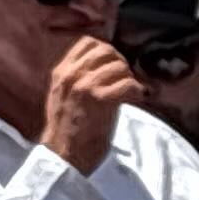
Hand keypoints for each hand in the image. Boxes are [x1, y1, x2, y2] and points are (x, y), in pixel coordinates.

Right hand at [40, 38, 144, 176]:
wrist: (64, 156)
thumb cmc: (66, 130)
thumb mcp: (62, 95)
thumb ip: (77, 77)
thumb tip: (105, 65)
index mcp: (61, 72)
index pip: (88, 43)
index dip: (106, 51)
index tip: (113, 65)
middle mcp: (71, 75)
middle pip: (106, 51)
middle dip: (120, 63)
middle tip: (125, 79)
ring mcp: (85, 86)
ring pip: (119, 67)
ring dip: (129, 79)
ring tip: (129, 93)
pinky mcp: (100, 100)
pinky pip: (128, 84)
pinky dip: (137, 91)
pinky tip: (136, 99)